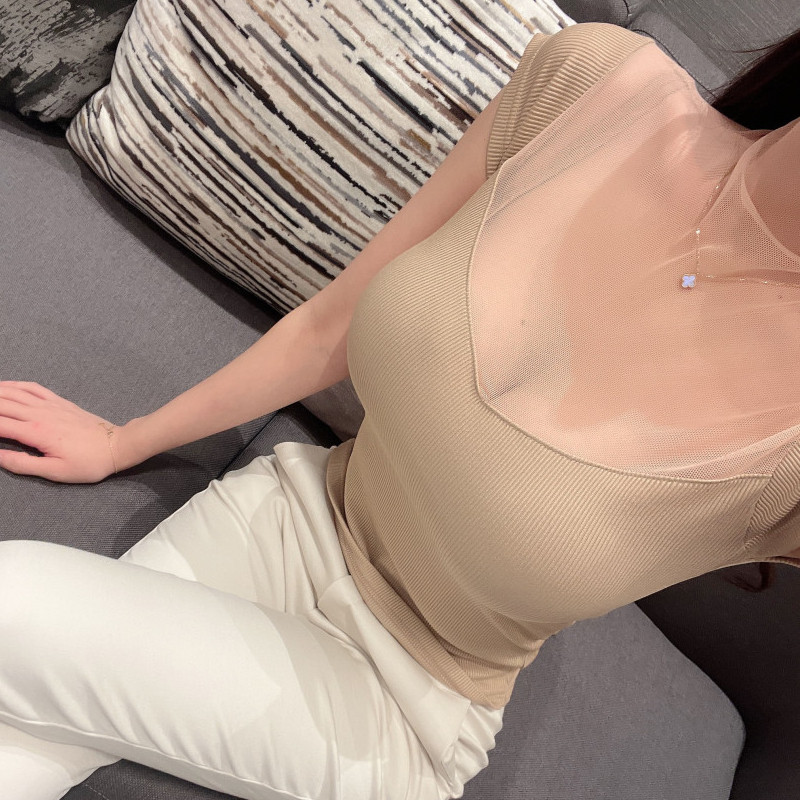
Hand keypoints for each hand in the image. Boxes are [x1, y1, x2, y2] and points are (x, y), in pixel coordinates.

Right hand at [0, 381, 119, 483]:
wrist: (116, 446)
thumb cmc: (88, 463)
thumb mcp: (55, 472)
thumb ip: (22, 464)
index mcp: (36, 433)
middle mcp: (39, 414)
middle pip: (1, 404)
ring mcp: (50, 405)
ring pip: (14, 392)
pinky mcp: (60, 401)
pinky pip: (33, 387)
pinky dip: (14, 384)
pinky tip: (4, 385)